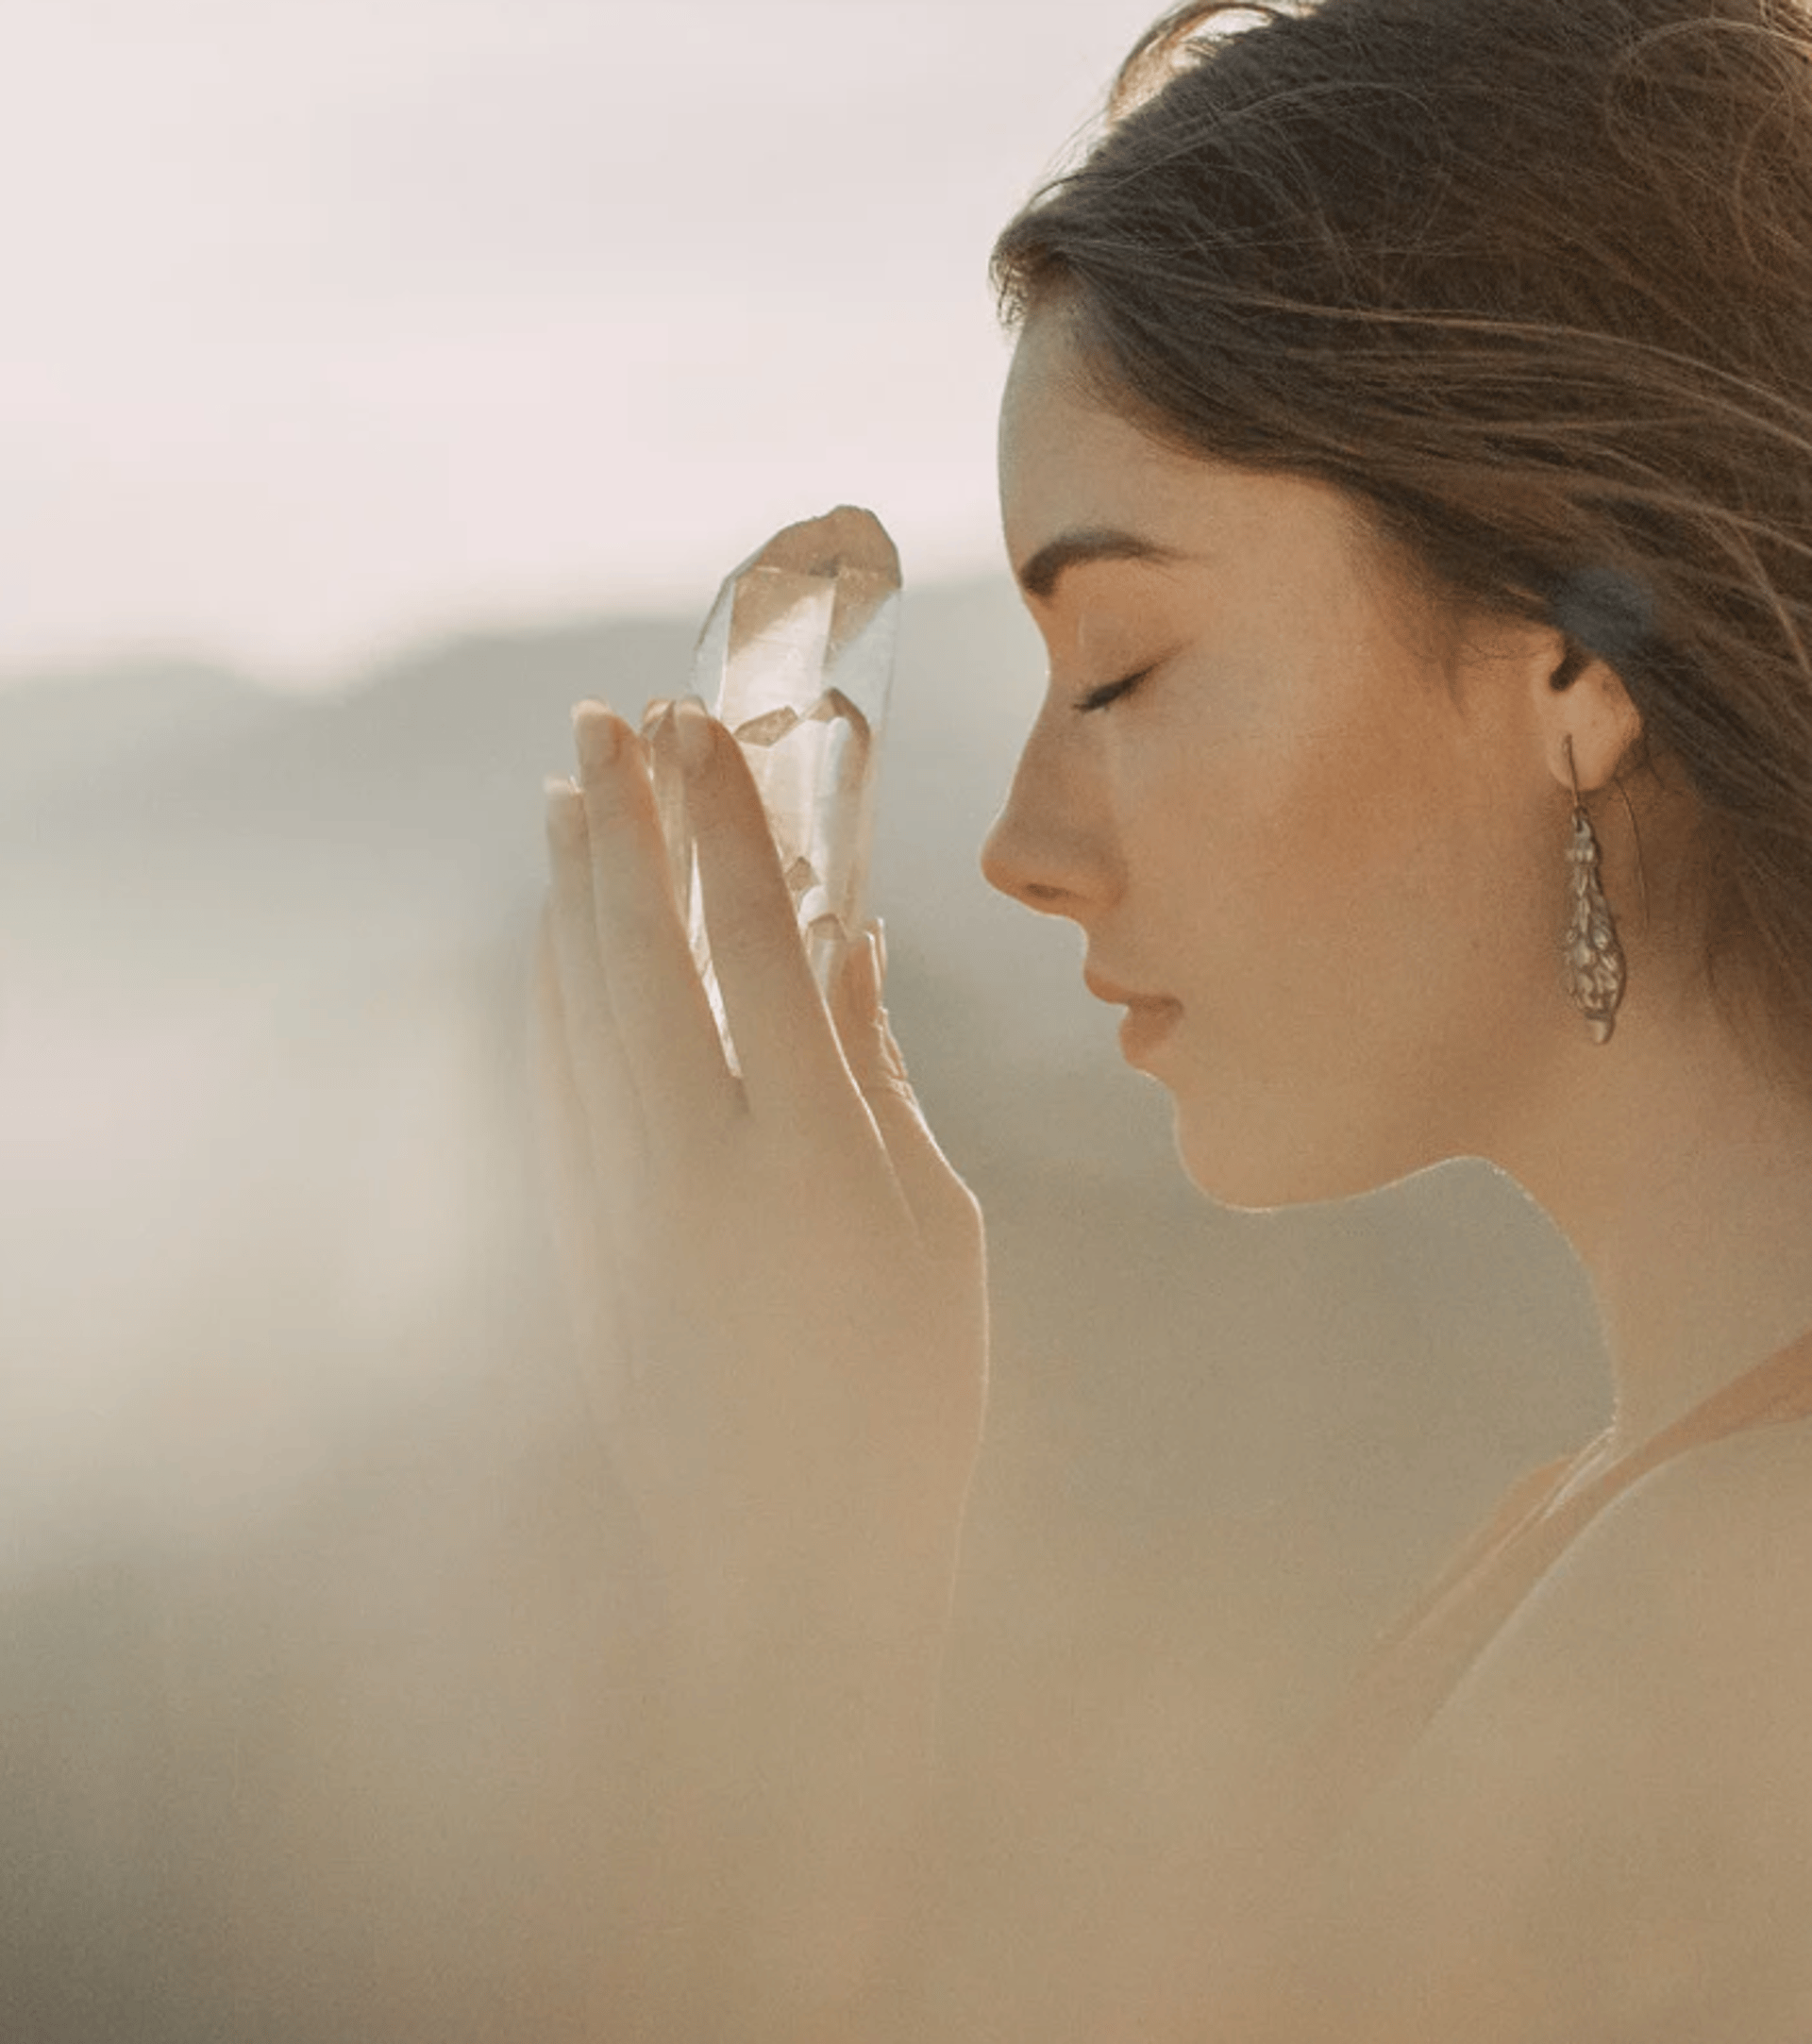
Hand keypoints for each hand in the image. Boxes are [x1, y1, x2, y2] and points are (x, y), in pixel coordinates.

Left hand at [534, 698, 987, 1673]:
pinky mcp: (575, 1244)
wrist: (783, 1568)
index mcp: (811, 1158)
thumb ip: (878, 1075)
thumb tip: (850, 945)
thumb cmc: (906, 1401)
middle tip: (605, 717)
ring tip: (565, 795)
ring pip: (573, 1005)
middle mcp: (695, 1168)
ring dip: (567, 890)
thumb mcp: (934, 1231)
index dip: (723, 821)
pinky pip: (548, 1082)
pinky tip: (548, 938)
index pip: (753, 943)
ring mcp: (617, 1208)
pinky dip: (545, 991)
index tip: (702, 723)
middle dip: (620, 819)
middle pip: (637, 951)